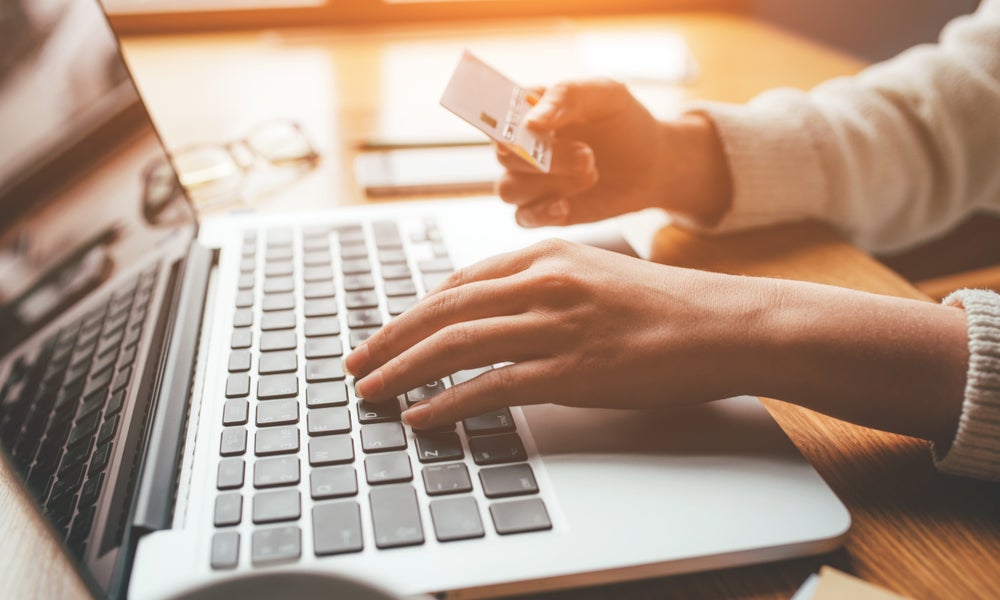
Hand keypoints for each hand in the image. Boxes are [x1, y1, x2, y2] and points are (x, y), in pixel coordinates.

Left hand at [345, 239, 769, 428]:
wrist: (727, 323)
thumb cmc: (666, 305)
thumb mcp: (596, 276)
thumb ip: (544, 286)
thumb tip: (493, 311)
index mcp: (547, 253)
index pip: (459, 282)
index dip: (413, 311)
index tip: (386, 334)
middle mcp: (544, 280)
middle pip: (443, 309)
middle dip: (389, 339)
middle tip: (354, 364)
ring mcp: (557, 324)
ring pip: (456, 345)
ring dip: (402, 371)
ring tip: (370, 392)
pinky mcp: (573, 369)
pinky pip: (492, 386)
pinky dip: (447, 404)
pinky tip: (421, 417)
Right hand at [496, 80, 732, 227]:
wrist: (652, 164)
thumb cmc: (624, 122)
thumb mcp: (606, 95)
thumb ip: (567, 97)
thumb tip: (531, 122)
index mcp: (529, 109)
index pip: (495, 113)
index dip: (500, 122)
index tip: (526, 129)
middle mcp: (522, 145)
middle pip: (504, 156)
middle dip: (544, 158)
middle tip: (587, 154)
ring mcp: (530, 180)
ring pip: (507, 189)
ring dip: (547, 184)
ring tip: (590, 174)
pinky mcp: (542, 210)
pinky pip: (521, 217)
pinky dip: (541, 213)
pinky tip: (566, 205)